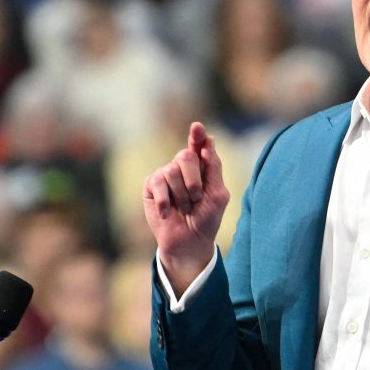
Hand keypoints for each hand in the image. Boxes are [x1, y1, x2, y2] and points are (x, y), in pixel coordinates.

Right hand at [143, 122, 229, 293]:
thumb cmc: (207, 218)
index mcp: (201, 166)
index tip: (197, 128)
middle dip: (193, 180)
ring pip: (171, 171)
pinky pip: (157, 183)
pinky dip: (165, 201)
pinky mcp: (151, 186)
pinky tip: (168, 212)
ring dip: (182, 195)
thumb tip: (208, 141)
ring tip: (184, 208)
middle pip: (185, 156)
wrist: (189, 242)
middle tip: (196, 198)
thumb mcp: (218, 194)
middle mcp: (182, 167)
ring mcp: (166, 175)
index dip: (197, 135)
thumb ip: (214, 167)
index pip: (199, 144)